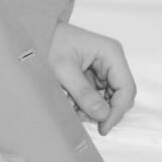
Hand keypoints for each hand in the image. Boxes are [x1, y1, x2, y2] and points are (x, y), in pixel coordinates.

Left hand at [47, 21, 135, 136]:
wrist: (34, 33)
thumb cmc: (48, 43)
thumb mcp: (63, 70)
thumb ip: (83, 93)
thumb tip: (103, 115)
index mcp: (111, 53)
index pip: (126, 88)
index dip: (117, 111)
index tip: (103, 128)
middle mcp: (112, 60)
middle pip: (120, 95)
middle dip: (102, 110)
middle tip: (81, 116)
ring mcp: (104, 68)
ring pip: (108, 99)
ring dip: (91, 108)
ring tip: (71, 105)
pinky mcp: (94, 74)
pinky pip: (97, 96)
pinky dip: (85, 103)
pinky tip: (70, 100)